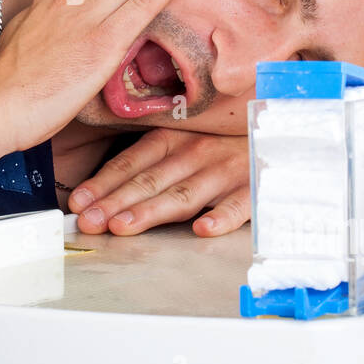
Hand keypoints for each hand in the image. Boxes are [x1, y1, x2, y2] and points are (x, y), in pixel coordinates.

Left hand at [67, 127, 251, 236]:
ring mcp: (227, 170)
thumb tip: (103, 190)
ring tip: (125, 226)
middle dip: (116, 202)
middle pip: (150, 180)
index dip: (103, 182)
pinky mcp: (256, 188)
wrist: (285, 133)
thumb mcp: (186, 137)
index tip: (77, 202)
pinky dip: (222, 218)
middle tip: (89, 221)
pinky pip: (239, 205)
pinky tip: (203, 230)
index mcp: (175, 138)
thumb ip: (151, 158)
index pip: (132, 162)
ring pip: (184, 194)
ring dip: (153, 210)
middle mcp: (197, 152)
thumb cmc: (224, 140)